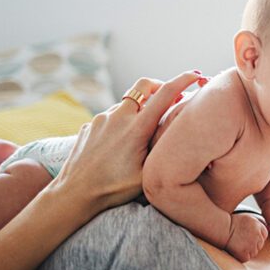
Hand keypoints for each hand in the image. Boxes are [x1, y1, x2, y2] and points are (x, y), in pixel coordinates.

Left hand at [50, 71, 206, 212]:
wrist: (74, 194)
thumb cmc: (114, 189)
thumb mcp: (148, 174)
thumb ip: (162, 149)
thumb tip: (176, 133)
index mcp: (137, 128)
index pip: (165, 94)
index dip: (183, 80)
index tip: (195, 75)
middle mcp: (118, 117)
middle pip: (144, 85)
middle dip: (159, 86)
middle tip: (169, 99)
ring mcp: (101, 119)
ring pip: (127, 103)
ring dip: (140, 109)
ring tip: (144, 133)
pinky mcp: (89, 126)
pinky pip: (111, 117)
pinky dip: (122, 122)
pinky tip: (121, 145)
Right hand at [225, 213, 267, 261]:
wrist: (221, 228)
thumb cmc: (231, 223)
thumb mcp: (247, 219)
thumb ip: (256, 226)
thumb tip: (260, 233)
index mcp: (259, 226)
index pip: (264, 235)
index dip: (256, 237)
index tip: (248, 236)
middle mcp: (258, 236)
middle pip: (259, 245)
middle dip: (252, 245)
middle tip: (241, 241)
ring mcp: (252, 246)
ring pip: (253, 252)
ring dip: (247, 251)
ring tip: (237, 244)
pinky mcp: (245, 254)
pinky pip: (246, 258)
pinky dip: (241, 256)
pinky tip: (234, 249)